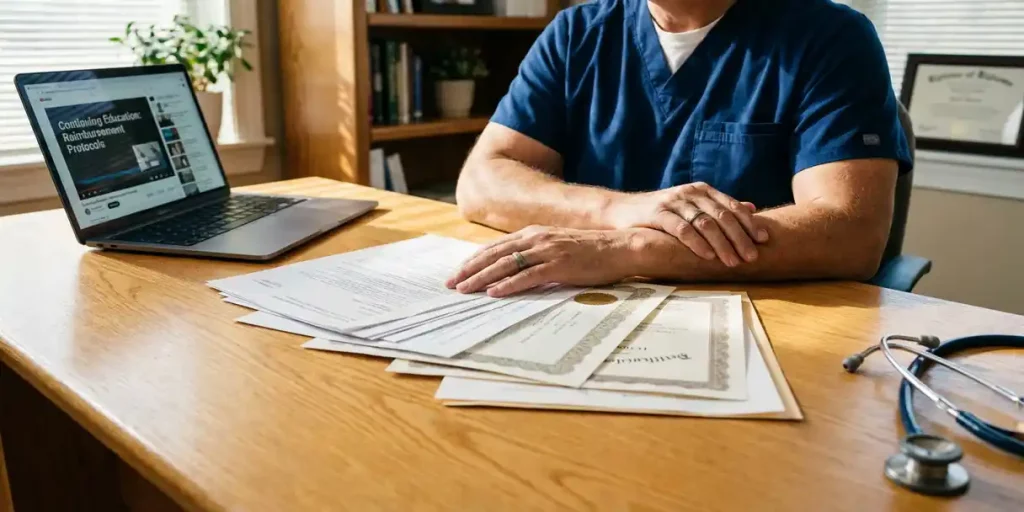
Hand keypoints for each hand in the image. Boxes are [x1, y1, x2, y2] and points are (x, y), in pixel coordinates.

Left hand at [446, 226, 638, 297]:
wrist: (620, 247)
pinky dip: (508, 285)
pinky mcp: (559, 266)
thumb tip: (515, 269)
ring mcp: (547, 251)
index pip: (496, 247)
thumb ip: (536, 253)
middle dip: (470, 269)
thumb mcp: (557, 246)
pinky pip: (528, 276)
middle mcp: (536, 239)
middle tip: (452, 284)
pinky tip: (494, 293)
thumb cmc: (590, 250)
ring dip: (482, 278)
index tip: (458, 272)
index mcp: (534, 233)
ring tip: (465, 289)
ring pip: (506, 265)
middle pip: (494, 255)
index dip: (474, 260)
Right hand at [606, 182, 768, 266]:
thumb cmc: (661, 212)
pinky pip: (682, 229)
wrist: (622, 210)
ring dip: (722, 244)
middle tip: (752, 257)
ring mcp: (674, 202)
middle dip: (739, 238)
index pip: (732, 206)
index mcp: (702, 190)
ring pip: (705, 223)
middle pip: (722, 216)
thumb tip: (751, 208)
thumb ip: (719, 207)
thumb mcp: (692, 206)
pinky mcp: (658, 213)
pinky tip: (707, 256)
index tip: (764, 240)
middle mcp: (690, 193)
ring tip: (733, 261)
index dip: (749, 223)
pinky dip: (697, 243)